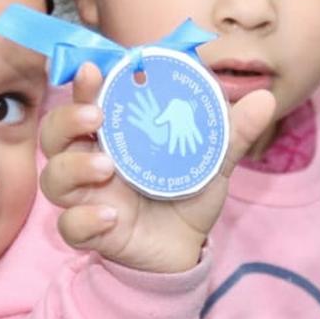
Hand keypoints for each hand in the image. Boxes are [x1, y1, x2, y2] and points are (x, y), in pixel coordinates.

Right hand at [37, 64, 275, 274]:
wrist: (186, 249)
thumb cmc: (187, 193)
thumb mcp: (212, 161)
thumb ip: (233, 132)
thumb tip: (266, 98)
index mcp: (115, 135)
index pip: (87, 101)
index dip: (84, 85)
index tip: (94, 69)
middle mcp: (92, 161)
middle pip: (54, 135)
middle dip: (66, 120)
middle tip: (95, 117)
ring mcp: (88, 198)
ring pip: (53, 179)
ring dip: (73, 168)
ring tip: (106, 169)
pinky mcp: (93, 233)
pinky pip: (70, 227)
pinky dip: (84, 219)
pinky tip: (111, 216)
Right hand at [156, 97, 204, 155]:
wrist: (179, 104)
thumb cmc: (171, 108)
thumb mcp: (167, 114)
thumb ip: (162, 118)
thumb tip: (156, 122)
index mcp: (174, 128)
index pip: (173, 139)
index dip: (172, 146)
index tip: (170, 152)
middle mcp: (180, 129)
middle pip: (181, 141)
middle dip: (182, 147)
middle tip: (183, 155)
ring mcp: (186, 127)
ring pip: (190, 138)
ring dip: (192, 144)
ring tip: (194, 151)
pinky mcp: (191, 123)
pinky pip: (195, 131)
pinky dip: (198, 136)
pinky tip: (201, 141)